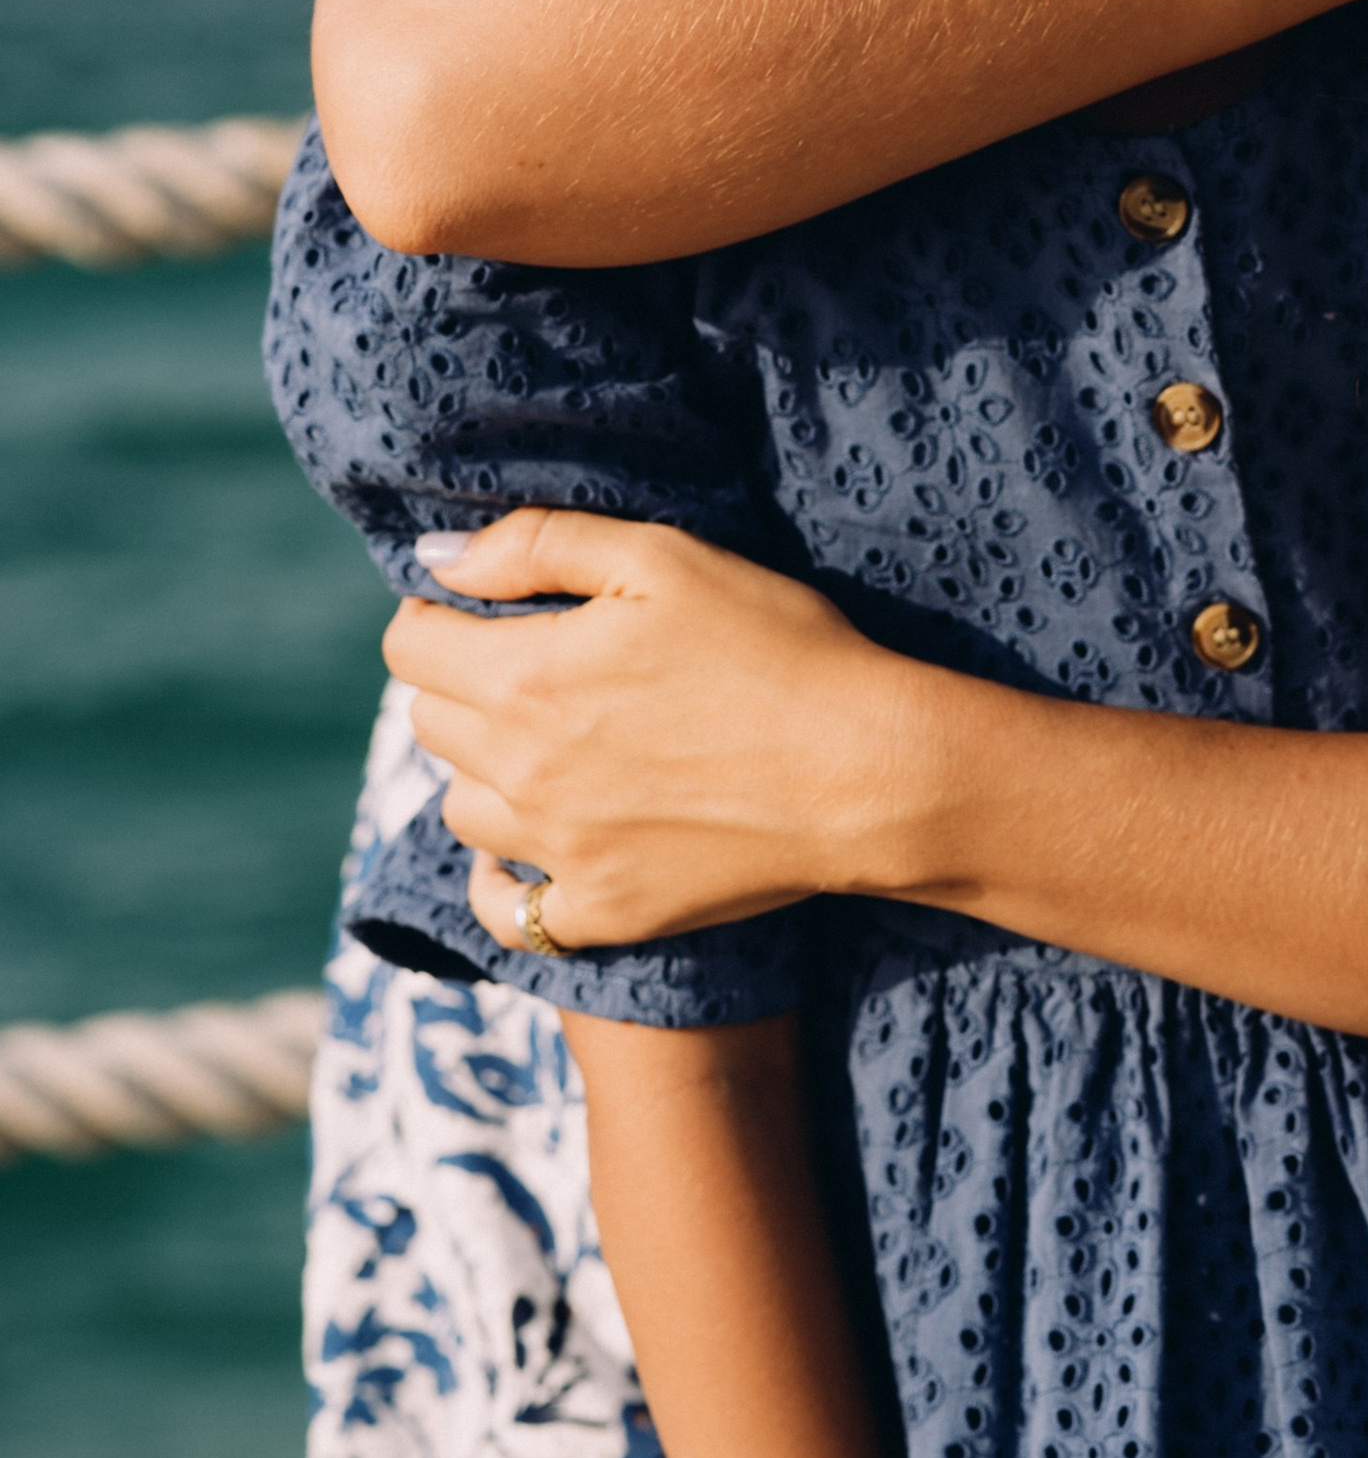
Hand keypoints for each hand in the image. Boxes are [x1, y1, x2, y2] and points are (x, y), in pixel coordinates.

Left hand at [383, 508, 945, 949]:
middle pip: (429, 722)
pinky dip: (506, 880)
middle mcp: (522, 773)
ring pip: (461, 808)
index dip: (440, 615)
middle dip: (465, 683)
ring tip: (552, 747)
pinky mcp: (603, 910)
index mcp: (525, 679)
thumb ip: (538, 546)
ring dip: (486, 771)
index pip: (411, 646)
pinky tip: (536, 850)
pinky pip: (508, 910)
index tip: (488, 610)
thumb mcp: (664, 558)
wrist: (867, 771)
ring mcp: (559, 852)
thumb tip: (435, 558)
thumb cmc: (777, 647)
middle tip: (539, 666)